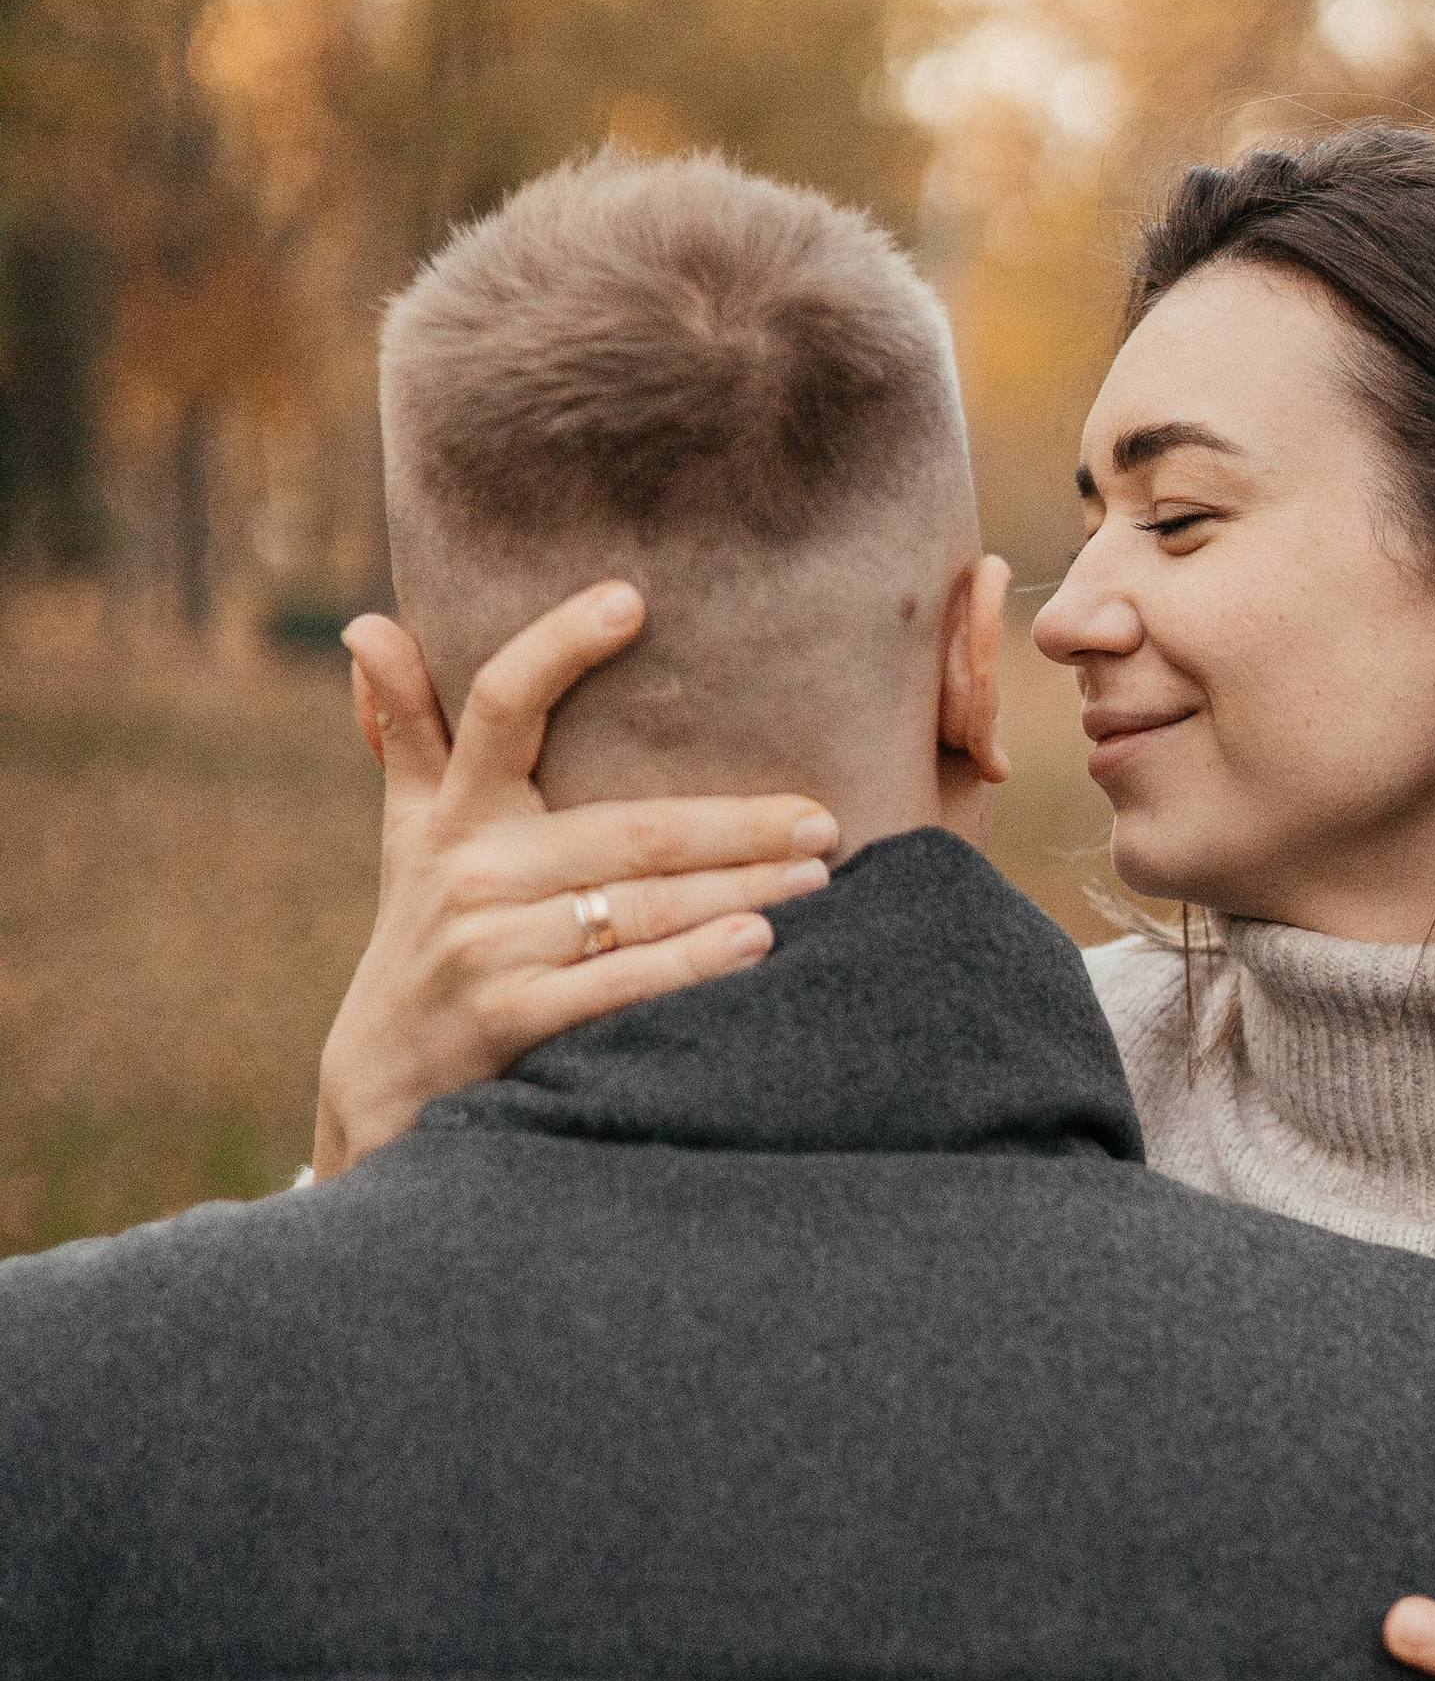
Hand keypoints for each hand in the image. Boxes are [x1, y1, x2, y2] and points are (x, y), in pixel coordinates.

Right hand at [311, 584, 840, 1176]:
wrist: (388, 1081)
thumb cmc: (428, 929)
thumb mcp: (411, 830)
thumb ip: (407, 728)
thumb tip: (367, 623)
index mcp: (455, 811)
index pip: (496, 707)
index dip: (555, 648)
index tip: (629, 600)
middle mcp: (470, 872)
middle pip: (627, 829)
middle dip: (735, 825)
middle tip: (821, 817)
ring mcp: (491, 949)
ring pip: (640, 906)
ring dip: (739, 889)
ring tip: (818, 873)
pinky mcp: (514, 1020)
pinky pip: (622, 983)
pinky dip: (695, 963)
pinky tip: (761, 942)